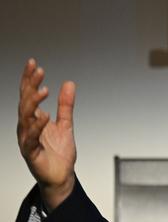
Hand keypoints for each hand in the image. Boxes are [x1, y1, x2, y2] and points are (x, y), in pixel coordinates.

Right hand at [17, 58, 76, 210]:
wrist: (60, 176)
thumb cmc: (58, 152)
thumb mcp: (66, 124)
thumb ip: (66, 105)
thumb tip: (69, 84)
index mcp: (34, 119)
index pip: (29, 95)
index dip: (29, 79)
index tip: (33, 63)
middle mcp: (27, 128)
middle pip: (25, 102)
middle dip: (30, 85)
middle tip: (38, 70)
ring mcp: (27, 140)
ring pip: (25, 118)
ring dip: (33, 103)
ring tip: (43, 89)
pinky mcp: (31, 153)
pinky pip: (31, 139)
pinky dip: (37, 127)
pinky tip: (44, 116)